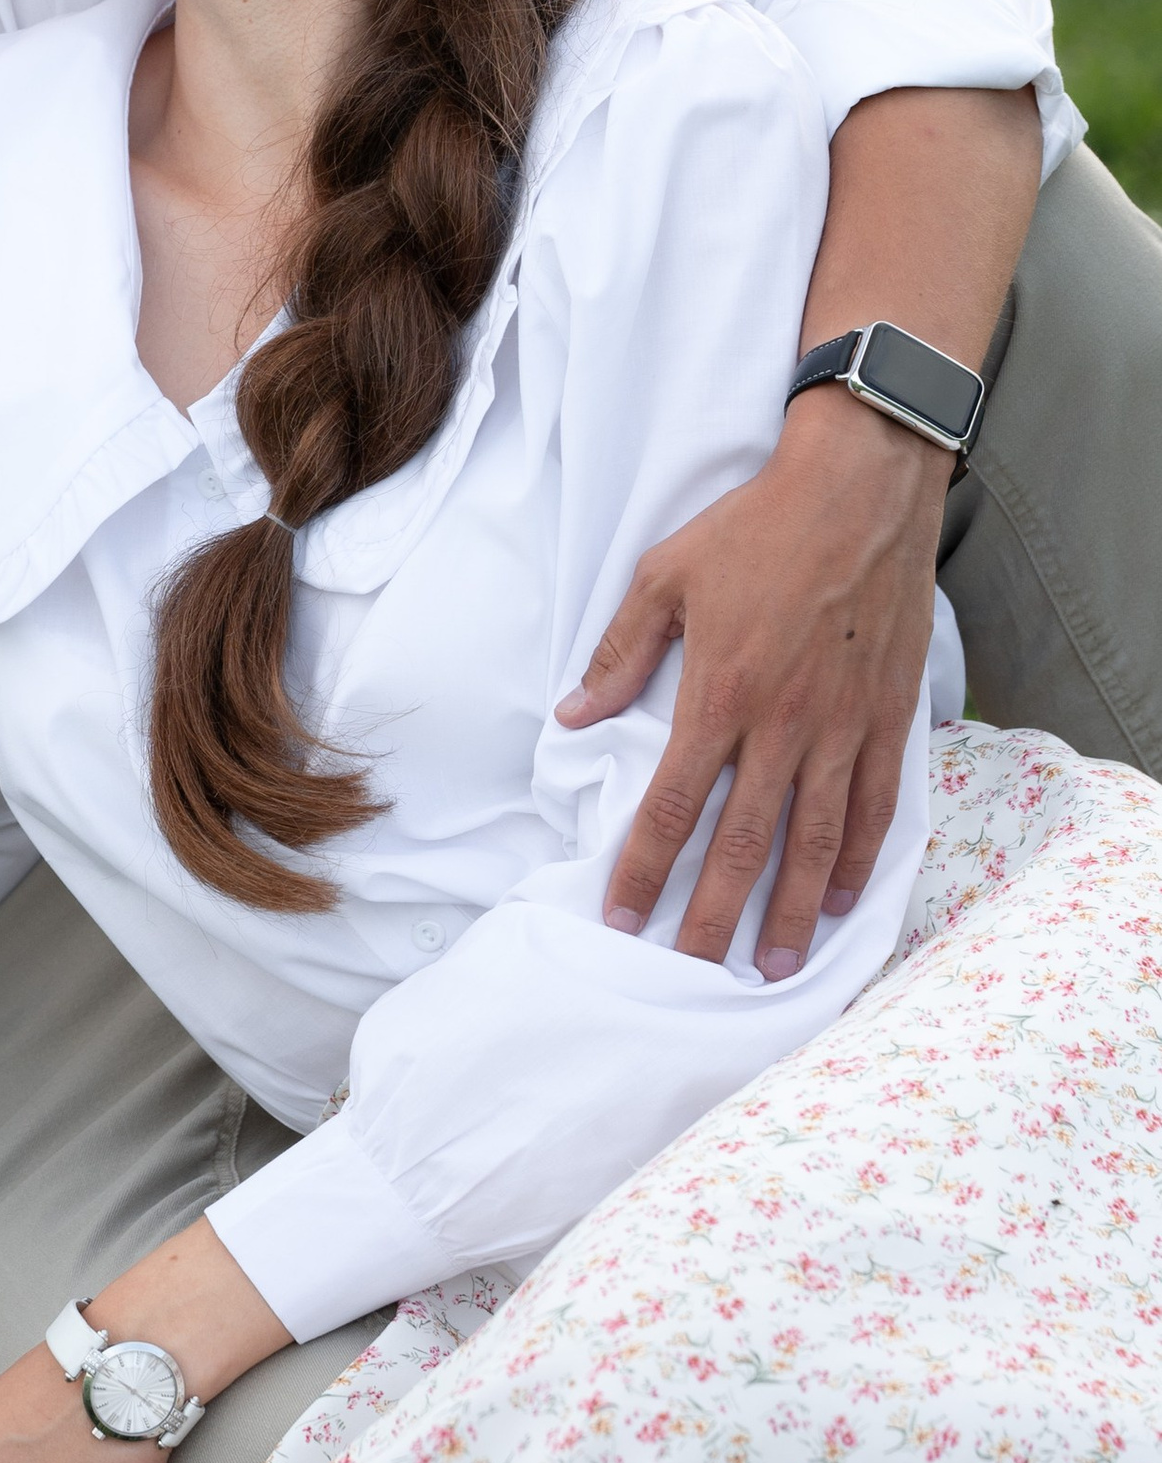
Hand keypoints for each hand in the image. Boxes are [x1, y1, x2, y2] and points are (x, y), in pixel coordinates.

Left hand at [557, 385, 947, 972]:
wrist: (862, 487)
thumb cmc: (757, 527)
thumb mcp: (665, 575)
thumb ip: (620, 653)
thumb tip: (572, 716)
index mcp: (719, 695)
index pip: (671, 809)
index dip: (644, 872)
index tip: (625, 921)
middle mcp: (783, 725)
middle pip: (743, 846)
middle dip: (715, 917)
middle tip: (697, 975)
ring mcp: (843, 725)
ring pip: (816, 840)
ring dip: (795, 910)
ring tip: (777, 966)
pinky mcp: (890, 715)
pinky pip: (877, 803)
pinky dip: (860, 857)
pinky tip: (845, 899)